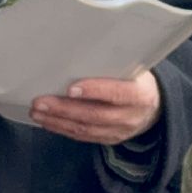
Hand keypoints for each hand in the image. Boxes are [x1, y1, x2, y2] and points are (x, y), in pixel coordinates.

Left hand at [28, 73, 161, 144]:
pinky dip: (63, 129)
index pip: (118, 93)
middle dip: (64, 109)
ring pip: (85, 129)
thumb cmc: (136, 80)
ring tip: (36, 112)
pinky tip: (47, 122)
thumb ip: (113, 65)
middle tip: (39, 102)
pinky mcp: (109, 139)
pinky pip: (83, 137)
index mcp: (140, 94)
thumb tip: (76, 52)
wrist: (155, 107)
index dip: (95, 91)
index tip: (70, 88)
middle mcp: (131, 116)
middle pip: (95, 115)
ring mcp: (120, 131)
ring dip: (57, 121)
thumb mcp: (134, 69)